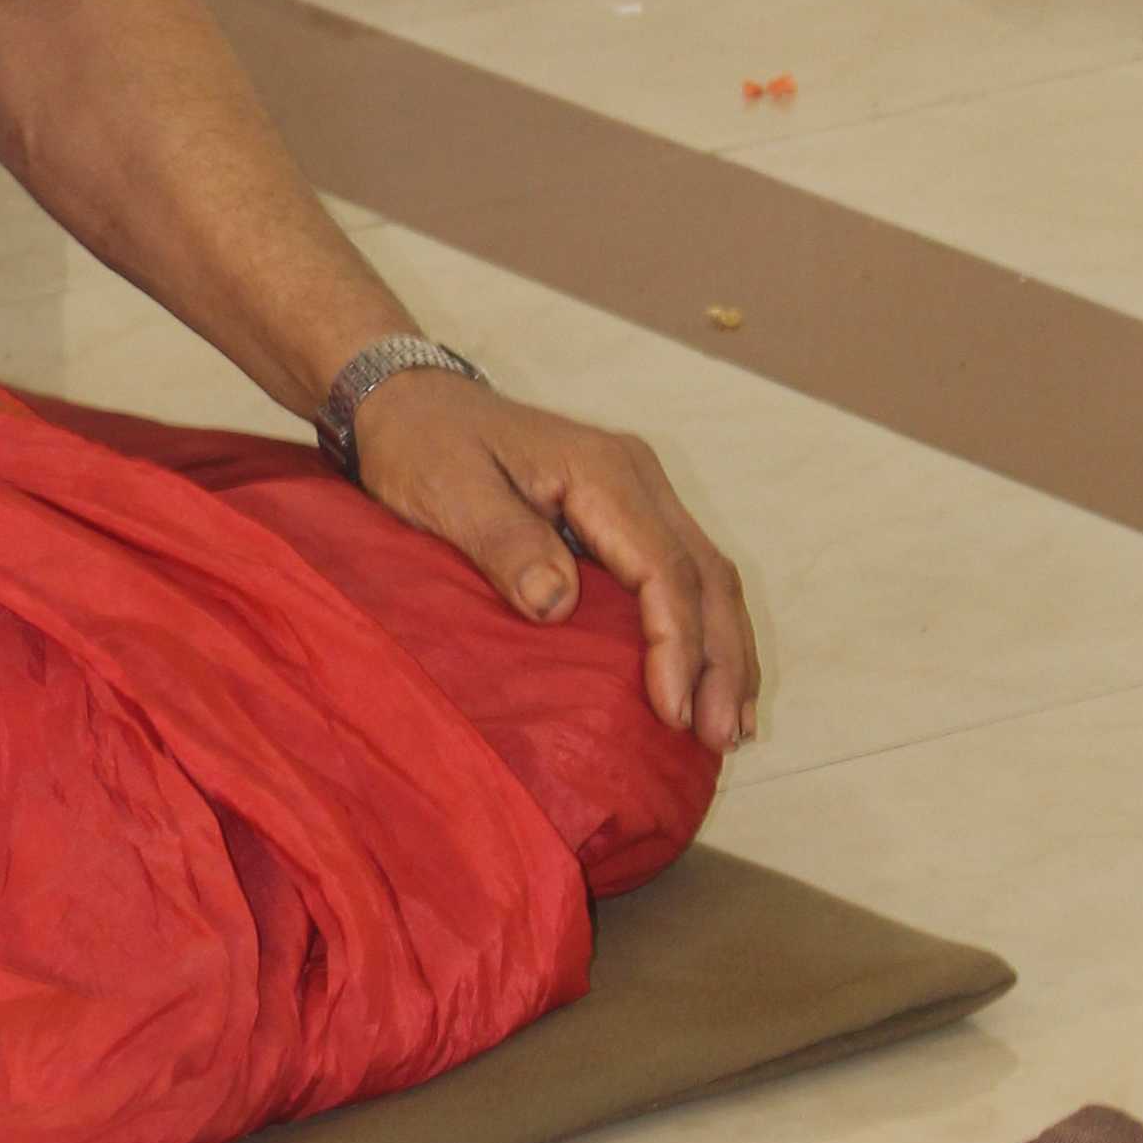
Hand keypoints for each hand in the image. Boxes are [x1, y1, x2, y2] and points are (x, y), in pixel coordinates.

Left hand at [347, 369, 757, 752]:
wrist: (413, 403)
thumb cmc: (425, 447)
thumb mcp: (449, 492)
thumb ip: (503, 543)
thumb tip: (556, 604)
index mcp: (602, 472)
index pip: (663, 569)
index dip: (676, 644)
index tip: (673, 712)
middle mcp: (637, 478)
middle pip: (706, 576)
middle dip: (721, 661)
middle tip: (720, 740)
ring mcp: (639, 494)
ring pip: (710, 577)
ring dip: (725, 653)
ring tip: (730, 729)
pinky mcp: (628, 514)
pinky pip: (686, 575)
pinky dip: (705, 631)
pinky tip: (709, 682)